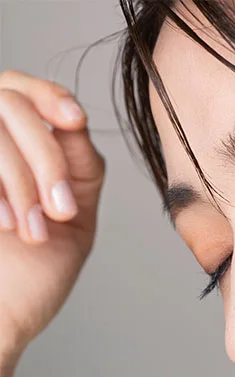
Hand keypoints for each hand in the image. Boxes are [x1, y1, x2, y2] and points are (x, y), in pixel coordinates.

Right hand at [0, 68, 105, 356]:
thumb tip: (74, 119)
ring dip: (20, 177)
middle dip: (44, 156)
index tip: (74, 121)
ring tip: (33, 230)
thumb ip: (78, 168)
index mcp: (14, 152)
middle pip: (9, 102)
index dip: (49, 95)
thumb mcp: (72, 219)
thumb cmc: (30, 279)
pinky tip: (6, 225)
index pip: (23, 90)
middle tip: (59, 211)